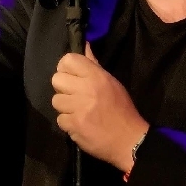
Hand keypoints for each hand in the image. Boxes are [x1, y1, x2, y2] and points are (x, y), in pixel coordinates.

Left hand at [52, 44, 148, 171]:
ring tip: (79, 110)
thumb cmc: (121, 109)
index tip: (72, 76)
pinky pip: (60, 119)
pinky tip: (80, 123)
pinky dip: (68, 122)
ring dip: (65, 107)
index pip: (68, 60)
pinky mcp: (74, 125)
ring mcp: (78, 108)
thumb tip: (84, 45)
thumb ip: (94, 66)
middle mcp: (86, 89)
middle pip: (56, 79)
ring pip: (56, 100)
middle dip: (63, 88)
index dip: (66, 67)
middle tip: (74, 95)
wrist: (129, 140)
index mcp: (97, 77)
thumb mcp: (111, 83)